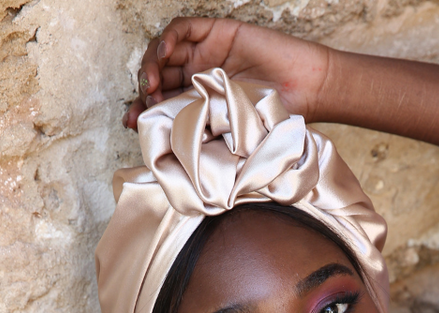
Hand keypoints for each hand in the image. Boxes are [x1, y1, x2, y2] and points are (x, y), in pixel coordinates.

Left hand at [124, 18, 331, 129]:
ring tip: (151, 81)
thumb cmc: (275, 119)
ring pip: (165, 52)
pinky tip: (165, 51)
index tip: (132, 123)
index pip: (162, 102)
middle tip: (145, 102)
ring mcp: (205, 53)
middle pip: (159, 76)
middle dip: (144, 88)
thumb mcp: (232, 136)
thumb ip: (203, 137)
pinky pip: (184, 29)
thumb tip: (172, 156)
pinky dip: (169, 37)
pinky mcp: (217, 33)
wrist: (306, 91)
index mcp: (199, 103)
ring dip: (152, 64)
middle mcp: (198, 77)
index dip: (142, 110)